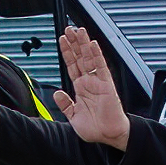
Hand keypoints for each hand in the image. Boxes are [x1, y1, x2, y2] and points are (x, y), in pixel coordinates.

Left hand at [55, 27, 130, 148]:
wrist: (108, 135)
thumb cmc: (95, 128)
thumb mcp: (73, 117)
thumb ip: (65, 104)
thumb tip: (57, 94)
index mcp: (81, 89)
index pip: (72, 66)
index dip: (67, 53)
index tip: (62, 40)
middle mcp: (89, 82)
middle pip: (80, 58)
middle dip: (74, 43)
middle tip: (69, 29)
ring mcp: (98, 82)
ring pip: (90, 58)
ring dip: (84, 44)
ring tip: (78, 30)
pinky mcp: (107, 85)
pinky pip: (101, 67)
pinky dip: (97, 55)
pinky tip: (92, 44)